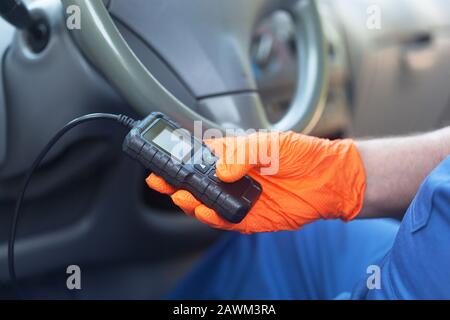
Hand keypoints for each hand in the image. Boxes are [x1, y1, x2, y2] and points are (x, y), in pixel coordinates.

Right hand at [146, 131, 365, 233]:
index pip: (201, 157)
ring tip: (181, 195)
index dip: (181, 158)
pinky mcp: (250, 218)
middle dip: (176, 182)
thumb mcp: (271, 143)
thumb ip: (243, 154)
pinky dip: (213, 217)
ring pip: (207, 203)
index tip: (164, 157)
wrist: (330, 179)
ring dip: (191, 201)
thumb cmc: (303, 155)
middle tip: (160, 179)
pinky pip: (226, 220)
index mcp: (235, 156)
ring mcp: (240, 199)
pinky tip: (204, 210)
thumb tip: (222, 170)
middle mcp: (234, 178)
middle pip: (198, 183)